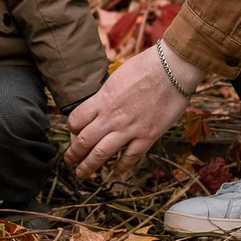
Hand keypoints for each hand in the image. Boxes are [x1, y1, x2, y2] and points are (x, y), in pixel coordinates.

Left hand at [65, 43, 202, 177]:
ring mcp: (129, 129)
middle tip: (68, 161)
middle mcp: (111, 117)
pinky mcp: (147, 136)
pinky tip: (115, 171)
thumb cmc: (146, 67)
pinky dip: (120, 167)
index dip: (71, 130)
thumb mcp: (117, 77)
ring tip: (82, 174)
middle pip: (84, 141)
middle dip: (73, 154)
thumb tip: (101, 104)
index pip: (76, 120)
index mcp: (102, 99)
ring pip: (101, 153)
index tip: (73, 134)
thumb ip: (107, 95)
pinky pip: (130, 157)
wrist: (172, 69)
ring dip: (89, 166)